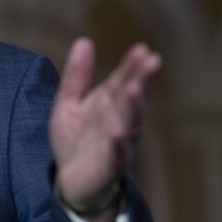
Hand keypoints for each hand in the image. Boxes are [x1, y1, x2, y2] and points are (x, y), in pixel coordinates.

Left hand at [50, 38, 160, 211]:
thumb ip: (77, 76)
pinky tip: (119, 132)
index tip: (142, 49)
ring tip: (135, 89)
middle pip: (132, 99)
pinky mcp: (108, 166)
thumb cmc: (75, 139)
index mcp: (110, 104)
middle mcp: (119, 121)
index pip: (124, 81)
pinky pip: (116, 154)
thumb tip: (84, 41)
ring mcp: (117, 144)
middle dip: (142, 80)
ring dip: (133, 107)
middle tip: (152, 61)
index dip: (133, 66)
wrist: (72, 181)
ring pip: (129, 124)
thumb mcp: (69, 102)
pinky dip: (119, 144)